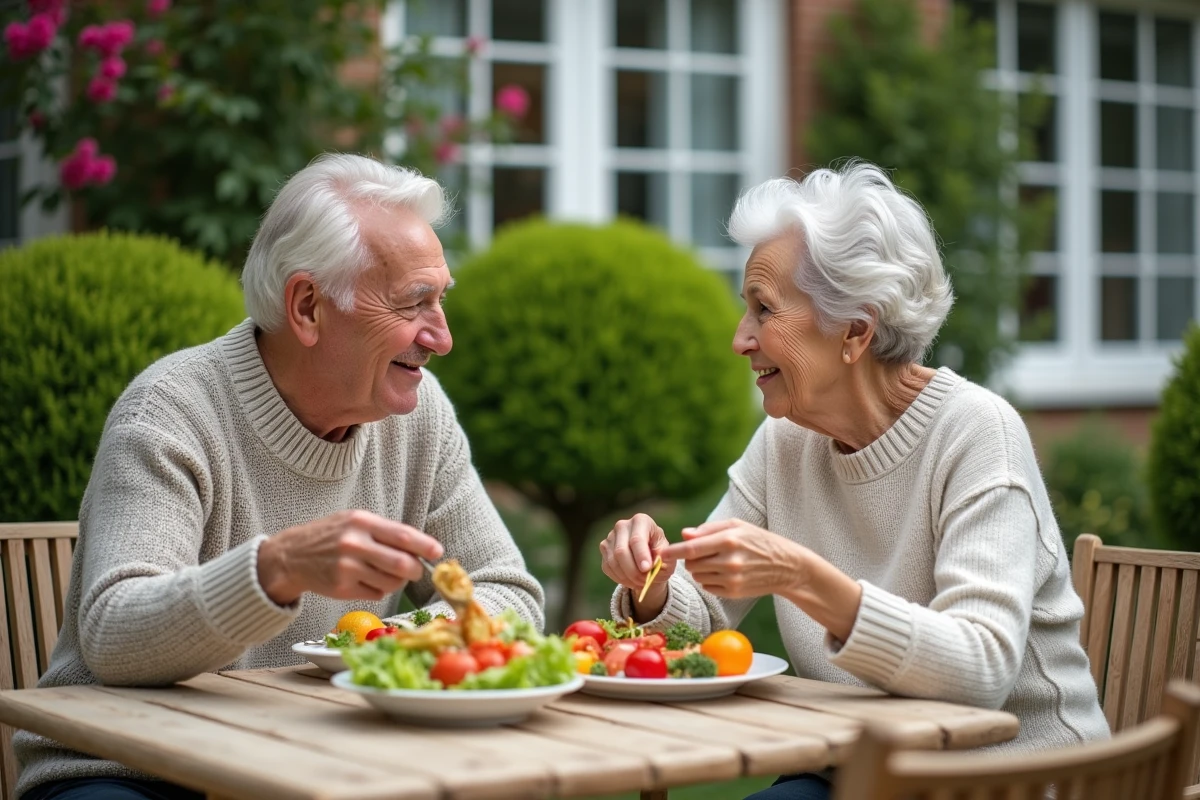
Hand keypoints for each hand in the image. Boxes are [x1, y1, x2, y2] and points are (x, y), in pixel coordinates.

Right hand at [257, 510, 443, 604]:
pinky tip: (366, 580)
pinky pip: (376, 594)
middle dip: (416, 570)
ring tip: (384, 573)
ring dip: (397, 582)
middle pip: (401, 564)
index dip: (425, 546)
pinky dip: (379, 590)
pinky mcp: (341, 589)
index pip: (402, 536)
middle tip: (416, 570)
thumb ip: (385, 532)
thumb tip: (420, 547)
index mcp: (361, 522)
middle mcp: (354, 545)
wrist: (291, 555)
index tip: (438, 552)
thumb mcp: (355, 521)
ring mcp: (347, 569)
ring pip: (391, 583)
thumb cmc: (330, 536)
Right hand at [598, 513, 677, 619]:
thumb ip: (664, 559)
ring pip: (613, 561)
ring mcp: (610, 536)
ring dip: (627, 577)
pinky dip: (620, 578)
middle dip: (633, 570)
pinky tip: (631, 580)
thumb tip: (652, 565)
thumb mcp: (668, 557)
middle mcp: (622, 525)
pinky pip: (607, 567)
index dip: (641, 556)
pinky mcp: (604, 548)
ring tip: (640, 583)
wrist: (650, 561)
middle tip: (645, 581)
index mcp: (642, 521)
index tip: (647, 569)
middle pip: (621, 551)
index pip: (637, 539)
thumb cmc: (661, 556)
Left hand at [660, 518, 807, 598]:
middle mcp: (729, 561)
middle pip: (691, 565)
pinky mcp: (734, 593)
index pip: (691, 549)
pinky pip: (708, 588)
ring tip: (716, 562)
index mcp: (729, 540)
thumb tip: (684, 534)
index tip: (661, 554)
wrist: (786, 566)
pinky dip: (710, 581)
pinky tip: (724, 573)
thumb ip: (708, 529)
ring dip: (700, 570)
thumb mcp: (737, 526)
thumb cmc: (759, 541)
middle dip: (690, 560)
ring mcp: (732, 579)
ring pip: (698, 577)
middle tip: (702, 554)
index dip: (673, 552)